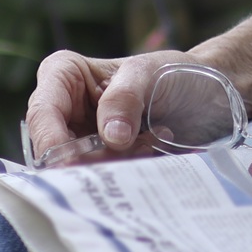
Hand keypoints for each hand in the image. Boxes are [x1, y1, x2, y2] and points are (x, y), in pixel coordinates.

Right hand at [22, 47, 203, 166]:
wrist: (208, 94)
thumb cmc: (174, 73)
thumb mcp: (149, 74)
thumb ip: (125, 99)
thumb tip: (110, 138)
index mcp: (62, 75)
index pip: (43, 114)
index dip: (54, 143)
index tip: (75, 164)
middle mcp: (64, 109)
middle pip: (55, 149)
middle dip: (88, 160)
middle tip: (130, 153)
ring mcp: (81, 138)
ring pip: (78, 169)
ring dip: (113, 166)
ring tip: (150, 144)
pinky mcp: (102, 161)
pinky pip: (102, 178)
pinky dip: (124, 173)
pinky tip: (152, 153)